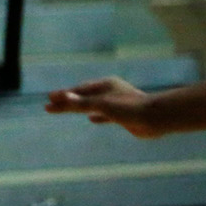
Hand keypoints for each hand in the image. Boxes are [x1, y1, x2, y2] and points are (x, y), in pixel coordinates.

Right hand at [45, 77, 161, 137]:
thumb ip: (80, 103)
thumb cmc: (129, 108)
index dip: (63, 95)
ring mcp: (117, 103)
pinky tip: (91, 120)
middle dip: (69, 101)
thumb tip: (59, 97)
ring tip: (67, 110)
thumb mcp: (101, 104)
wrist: (157, 118)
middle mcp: (110, 92)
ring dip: (81, 107)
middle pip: (84, 96)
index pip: (78, 90)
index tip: (49, 99)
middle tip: (51, 104)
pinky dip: (96, 117)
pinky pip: (104, 115)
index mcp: (105, 85)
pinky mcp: (123, 115)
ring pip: (93, 105)